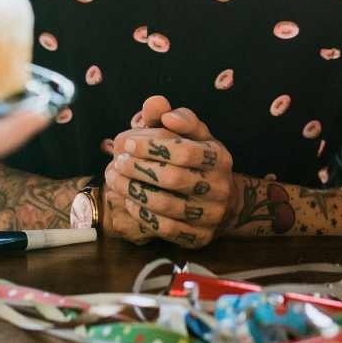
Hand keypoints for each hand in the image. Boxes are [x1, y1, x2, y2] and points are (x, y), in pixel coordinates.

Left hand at [103, 95, 234, 247]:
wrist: (227, 203)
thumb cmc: (201, 161)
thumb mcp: (196, 135)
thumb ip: (178, 118)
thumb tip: (157, 104)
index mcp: (219, 157)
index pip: (184, 151)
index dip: (151, 147)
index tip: (125, 143)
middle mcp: (219, 187)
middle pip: (172, 178)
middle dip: (138, 169)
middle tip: (116, 162)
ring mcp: (211, 215)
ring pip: (166, 205)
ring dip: (134, 191)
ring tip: (115, 180)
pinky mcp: (199, 237)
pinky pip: (166, 228)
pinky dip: (143, 214)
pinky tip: (129, 200)